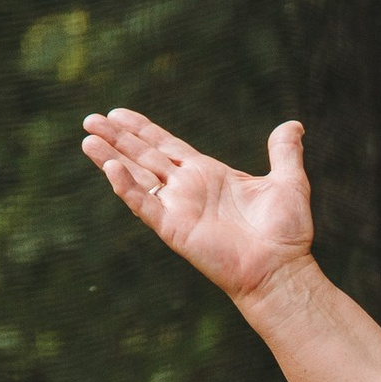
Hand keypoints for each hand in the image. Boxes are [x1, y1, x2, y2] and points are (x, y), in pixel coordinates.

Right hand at [80, 108, 313, 307]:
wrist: (281, 269)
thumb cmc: (286, 233)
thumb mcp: (289, 182)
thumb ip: (284, 152)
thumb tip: (293, 125)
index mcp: (208, 174)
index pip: (167, 146)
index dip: (143, 129)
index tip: (118, 112)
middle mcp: (188, 189)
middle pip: (144, 156)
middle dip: (117, 137)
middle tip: (90, 119)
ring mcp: (179, 209)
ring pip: (137, 176)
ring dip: (111, 157)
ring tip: (87, 138)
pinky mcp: (174, 229)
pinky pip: (145, 204)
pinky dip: (126, 187)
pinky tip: (110, 167)